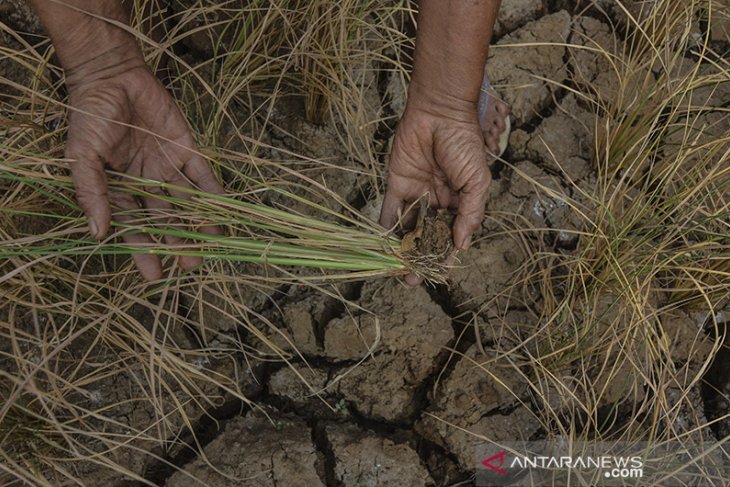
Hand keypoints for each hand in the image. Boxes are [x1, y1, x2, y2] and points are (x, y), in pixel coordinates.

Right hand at [65, 61, 223, 280]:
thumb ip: (93, 192)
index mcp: (119, 190)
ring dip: (200, 223)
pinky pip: (204, 176)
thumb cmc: (91, 116)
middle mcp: (146, 184)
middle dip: (177, 242)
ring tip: (213, 245)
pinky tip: (226, 212)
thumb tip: (97, 233)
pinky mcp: (187, 150)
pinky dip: (215, 194)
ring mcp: (168, 169)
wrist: (112, 75)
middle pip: (165, 220)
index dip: (144, 250)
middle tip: (191, 263)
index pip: (135, 227)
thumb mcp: (82, 156)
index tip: (155, 275)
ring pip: (187, 203)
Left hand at [380, 97, 490, 283]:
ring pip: (408, 227)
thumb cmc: (464, 144)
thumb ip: (470, 213)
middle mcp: (436, 201)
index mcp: (457, 202)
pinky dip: (386, 226)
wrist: (440, 113)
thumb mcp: (477, 182)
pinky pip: (390, 209)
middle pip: (427, 236)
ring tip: (397, 270)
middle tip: (412, 280)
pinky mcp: (396, 183)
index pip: (450, 235)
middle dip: (420, 258)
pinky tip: (383, 245)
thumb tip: (462, 244)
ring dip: (402, 248)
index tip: (438, 275)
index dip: (445, 255)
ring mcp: (416, 193)